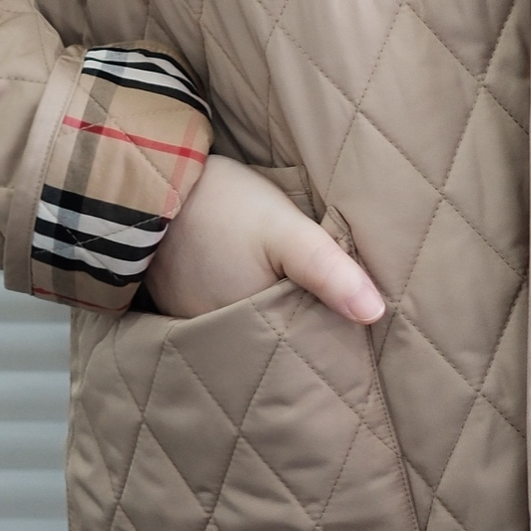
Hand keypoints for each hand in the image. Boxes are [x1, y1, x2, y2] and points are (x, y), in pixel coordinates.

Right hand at [142, 154, 385, 323]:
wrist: (156, 180)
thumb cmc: (223, 204)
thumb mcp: (283, 229)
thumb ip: (327, 269)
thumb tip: (374, 313)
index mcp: (246, 328)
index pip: (299, 351)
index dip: (328, 341)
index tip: (355, 335)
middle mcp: (215, 339)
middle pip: (272, 344)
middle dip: (301, 333)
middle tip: (333, 315)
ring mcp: (192, 323)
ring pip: (247, 331)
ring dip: (270, 320)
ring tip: (299, 301)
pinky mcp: (178, 304)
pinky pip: (220, 318)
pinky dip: (240, 307)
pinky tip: (256, 287)